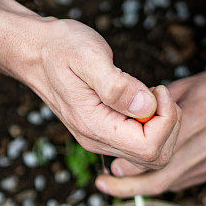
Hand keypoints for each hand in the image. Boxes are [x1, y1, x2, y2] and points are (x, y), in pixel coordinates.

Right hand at [0, 0, 180, 168]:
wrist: (35, 51)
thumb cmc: (60, 48)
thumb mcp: (89, 57)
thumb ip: (118, 86)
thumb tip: (146, 106)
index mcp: (95, 128)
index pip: (150, 147)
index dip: (166, 119)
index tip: (157, 89)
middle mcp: (99, 142)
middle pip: (156, 157)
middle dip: (170, 124)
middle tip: (158, 91)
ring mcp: (102, 140)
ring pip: (152, 153)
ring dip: (163, 123)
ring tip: (150, 92)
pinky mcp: (107, 132)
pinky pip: (143, 142)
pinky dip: (155, 122)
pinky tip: (142, 97)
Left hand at [95, 50, 205, 196]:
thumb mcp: (187, 86)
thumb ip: (158, 105)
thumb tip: (128, 117)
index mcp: (193, 123)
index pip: (152, 154)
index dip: (126, 165)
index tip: (106, 164)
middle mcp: (203, 149)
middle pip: (157, 181)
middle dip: (127, 188)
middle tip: (105, 184)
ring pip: (170, 185)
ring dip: (144, 186)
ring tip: (121, 182)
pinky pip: (185, 181)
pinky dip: (165, 180)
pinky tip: (150, 175)